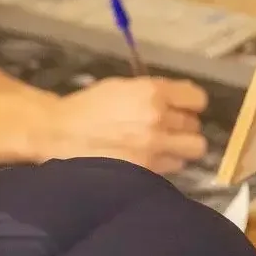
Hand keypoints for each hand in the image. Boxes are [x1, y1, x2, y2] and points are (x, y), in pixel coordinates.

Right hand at [45, 77, 208, 173]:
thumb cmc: (87, 108)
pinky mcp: (147, 168)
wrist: (58, 133)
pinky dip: (166, 163)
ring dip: (179, 147)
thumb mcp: (120, 87)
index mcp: (152, 92)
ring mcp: (154, 146)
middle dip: (182, 127)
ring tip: (162, 147)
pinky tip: (149, 158)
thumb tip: (181, 97)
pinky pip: (174, 166)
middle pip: (195, 125)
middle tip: (166, 129)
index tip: (182, 108)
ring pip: (192, 148)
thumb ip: (152, 91)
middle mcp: (158, 118)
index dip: (190, 104)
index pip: (197, 99)